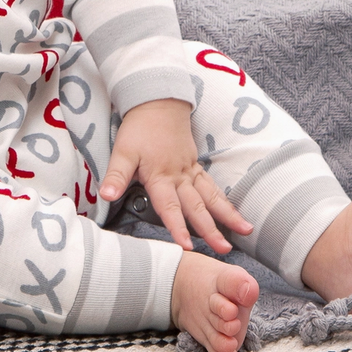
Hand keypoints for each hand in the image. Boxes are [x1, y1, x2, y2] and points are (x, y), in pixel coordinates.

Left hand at [99, 98, 252, 253]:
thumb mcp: (122, 151)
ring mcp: (190, 170)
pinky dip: (223, 199)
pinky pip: (212, 185)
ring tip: (245, 230)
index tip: (188, 247)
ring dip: (227, 214)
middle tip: (224, 249)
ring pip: (211, 196)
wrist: (157, 102)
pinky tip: (233, 211)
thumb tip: (106, 196)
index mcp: (160, 176)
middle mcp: (179, 176)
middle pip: (196, 206)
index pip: (169, 206)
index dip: (178, 227)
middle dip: (211, 229)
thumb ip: (116, 176)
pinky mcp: (195, 164)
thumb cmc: (138, 128)